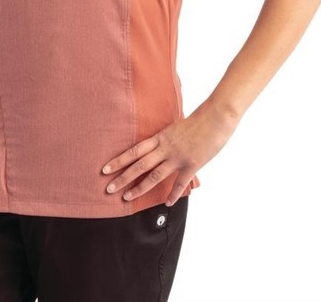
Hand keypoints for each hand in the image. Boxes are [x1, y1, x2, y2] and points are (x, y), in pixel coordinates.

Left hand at [100, 102, 237, 205]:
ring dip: (140, 188)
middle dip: (123, 177)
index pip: (134, 150)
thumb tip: (158, 145)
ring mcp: (178, 157)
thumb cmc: (197, 119)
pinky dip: (173, 195)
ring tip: (127, 198)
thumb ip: (166, 138)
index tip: (104, 169)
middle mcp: (165, 148)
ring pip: (155, 176)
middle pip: (139, 165)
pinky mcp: (192, 165)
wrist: (216, 117)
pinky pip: (180, 183)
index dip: (118, 160)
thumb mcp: (175, 127)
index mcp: (160, 137)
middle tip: (108, 189)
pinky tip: (166, 203)